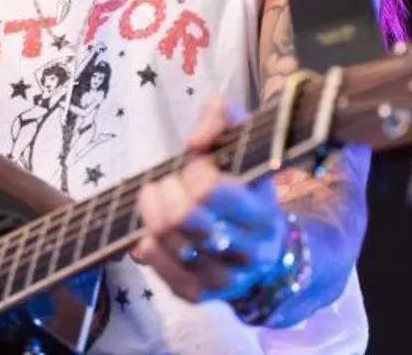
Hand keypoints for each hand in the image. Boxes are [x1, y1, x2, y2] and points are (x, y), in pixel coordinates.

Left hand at [131, 94, 288, 302]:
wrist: (264, 248)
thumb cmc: (245, 185)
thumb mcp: (244, 143)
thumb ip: (222, 117)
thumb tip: (195, 142)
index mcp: (262, 213)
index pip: (209, 189)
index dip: (193, 170)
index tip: (196, 163)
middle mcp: (249, 252)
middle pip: (183, 218)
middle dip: (165, 191)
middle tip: (167, 181)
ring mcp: (224, 278)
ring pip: (166, 241)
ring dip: (151, 211)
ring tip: (159, 198)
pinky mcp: (198, 295)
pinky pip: (156, 265)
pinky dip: (147, 240)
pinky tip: (156, 228)